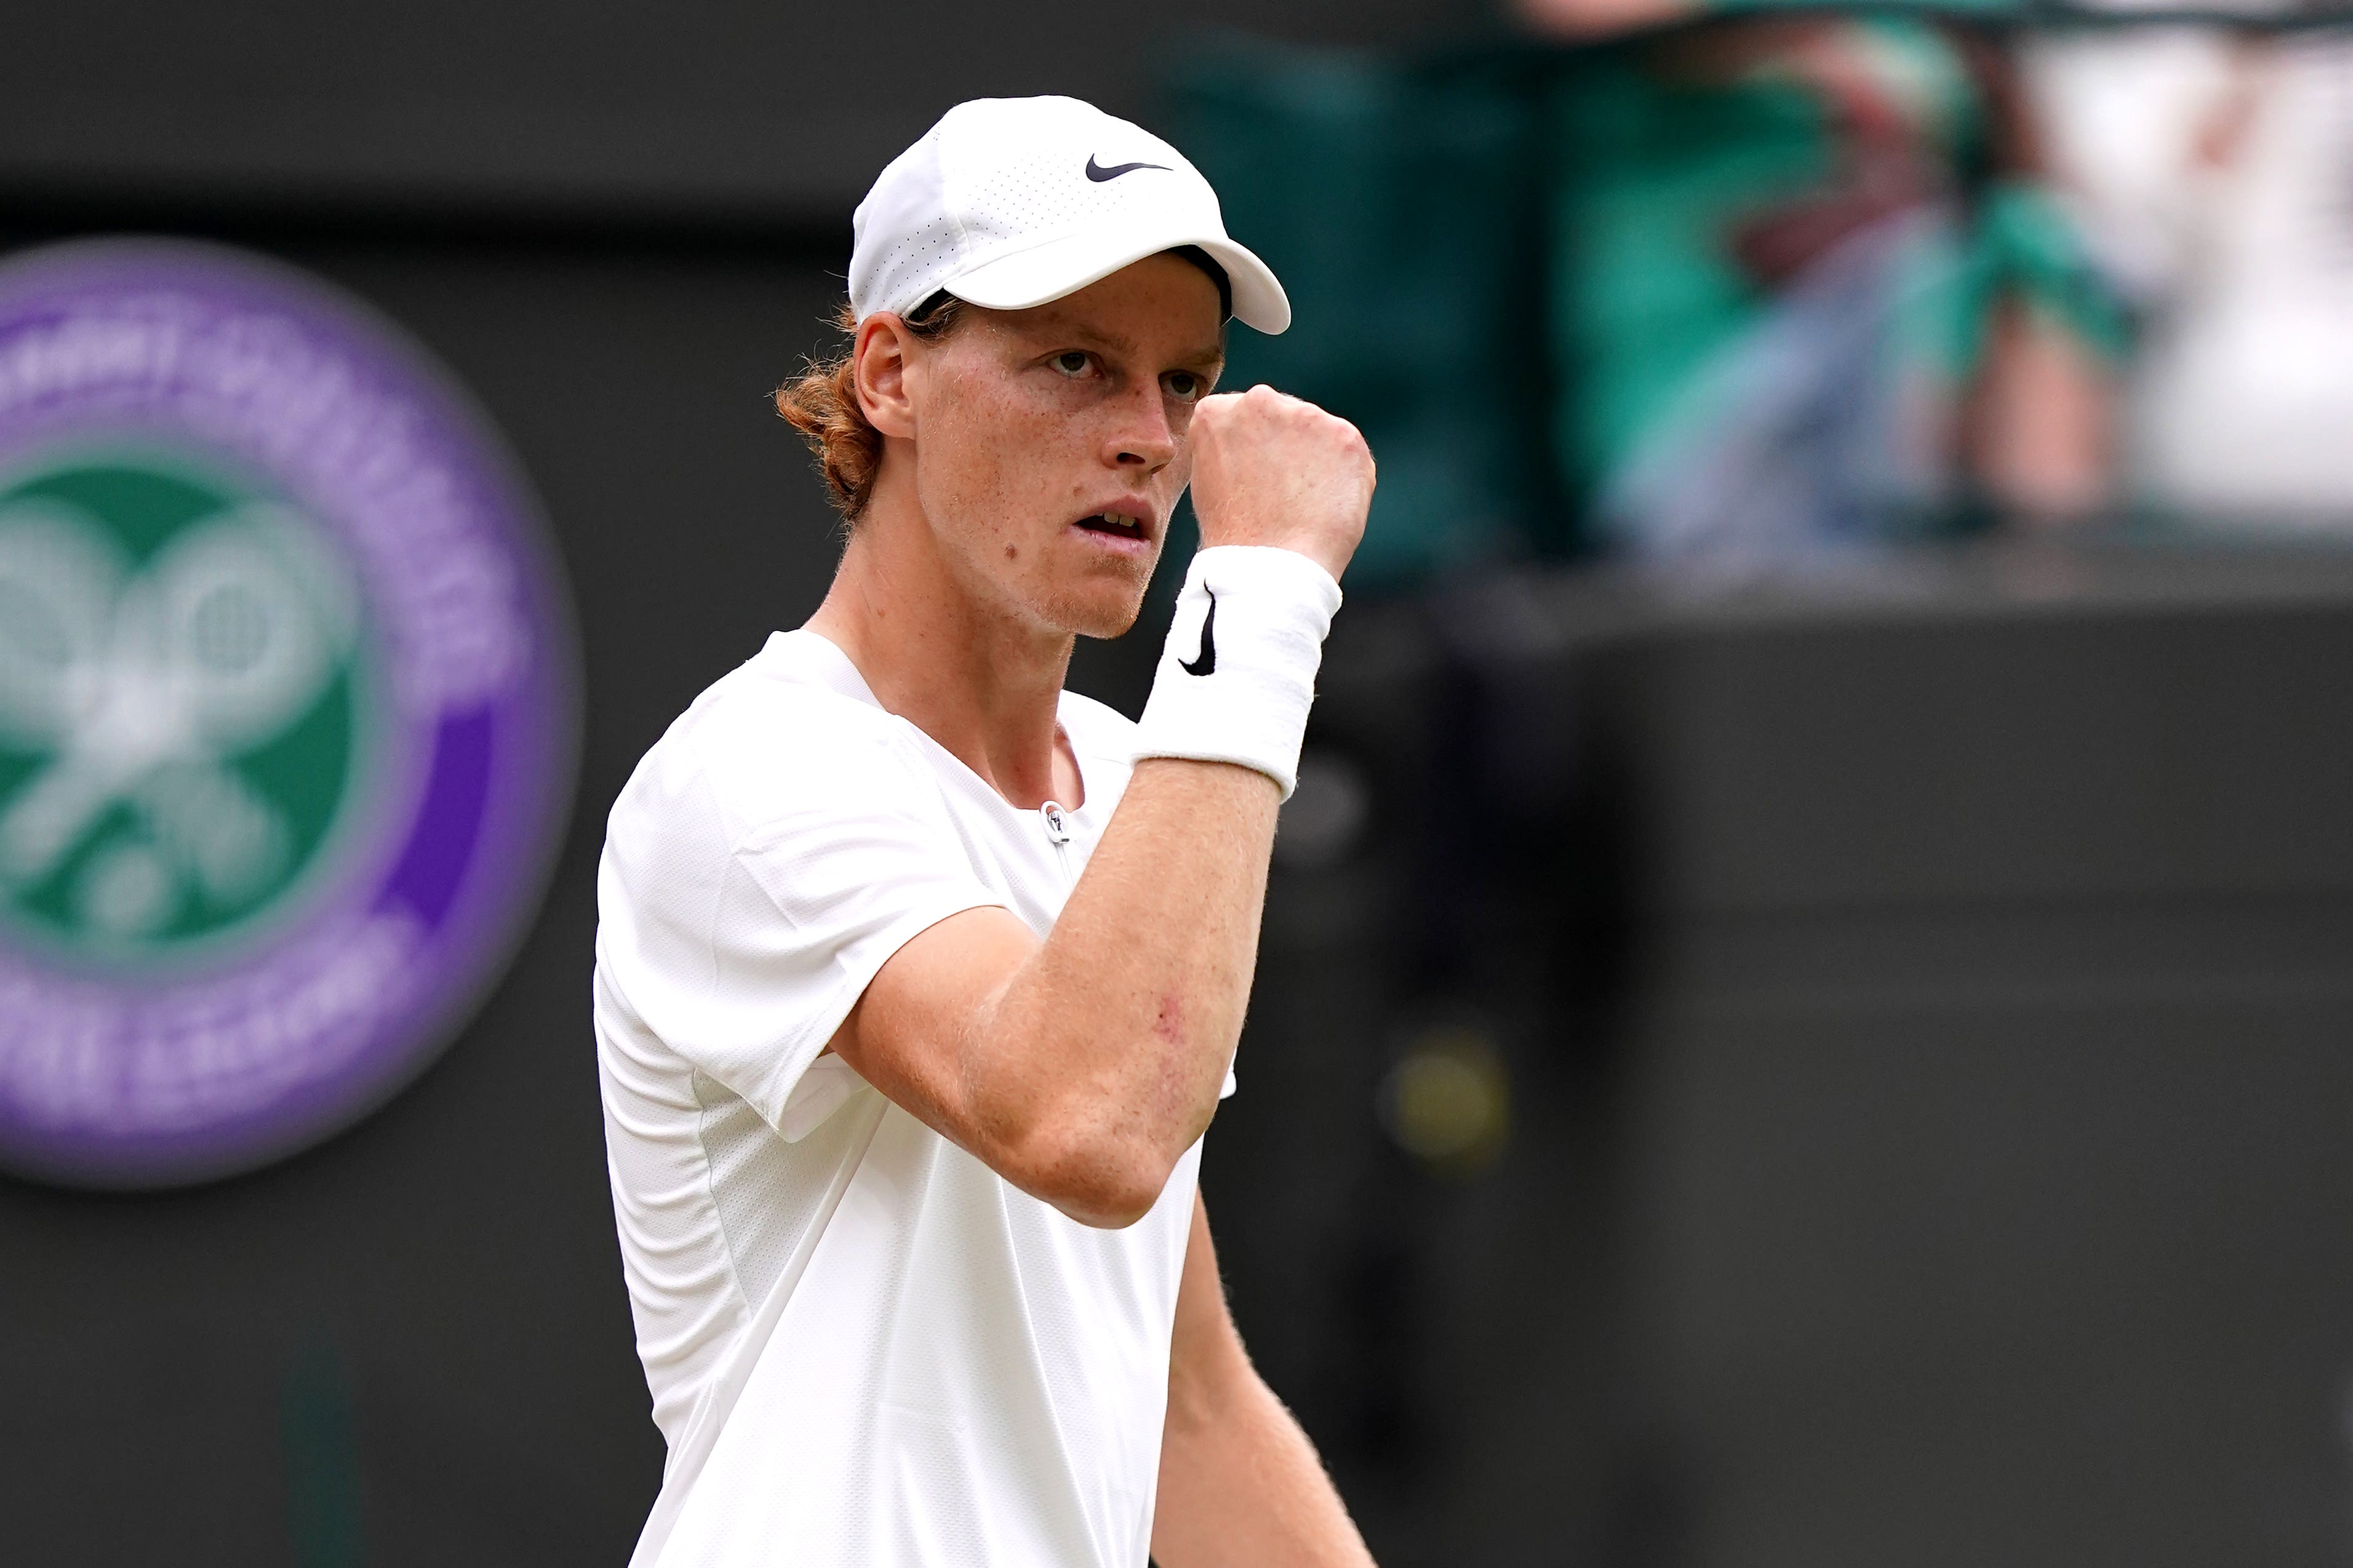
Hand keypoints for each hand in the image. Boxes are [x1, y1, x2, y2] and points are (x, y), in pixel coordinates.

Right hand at [1187, 385, 1373, 581]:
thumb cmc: (1235, 535)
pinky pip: (1347, 452)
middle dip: (1285, 447)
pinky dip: (1343, 477)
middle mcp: (1259, 401)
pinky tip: (1325, 505)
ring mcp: (1305, 415)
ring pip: (1316, 432)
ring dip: (1315, 459)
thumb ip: (1230, 444)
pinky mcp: (1345, 436)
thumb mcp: (1209, 477)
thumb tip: (1259, 440)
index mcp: (1216, 411)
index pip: (1244, 417)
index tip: (1255, 480)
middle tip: (1281, 494)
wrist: (1271, 566)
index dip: (1253, 451)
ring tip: (1303, 504)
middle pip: (1282, 416)